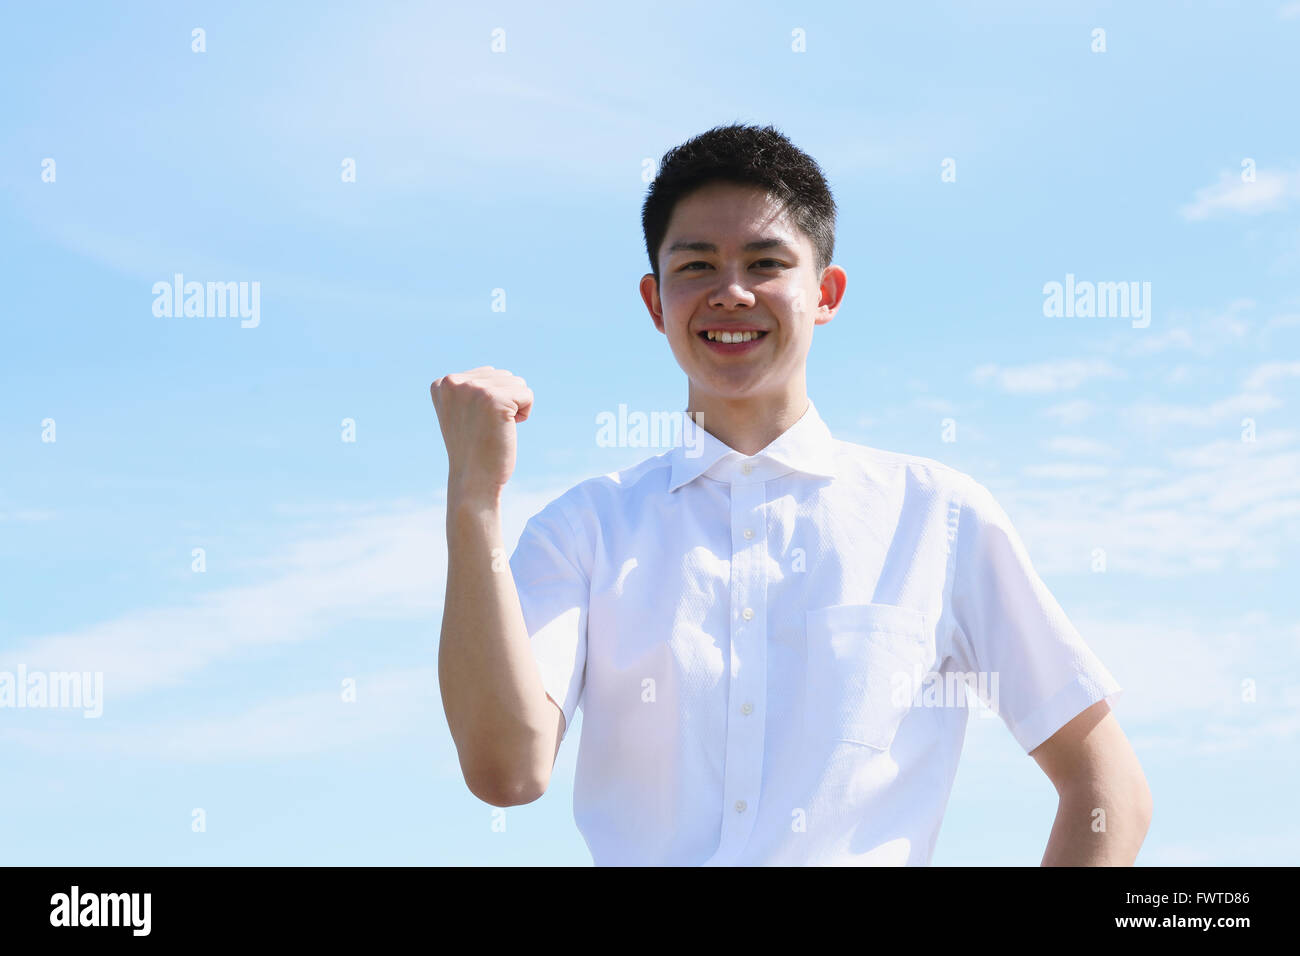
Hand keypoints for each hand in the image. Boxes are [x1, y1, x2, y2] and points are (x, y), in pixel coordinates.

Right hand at [429, 366, 533, 500]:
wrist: (473, 481)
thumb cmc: (473, 450)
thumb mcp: (462, 413)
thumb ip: (470, 390)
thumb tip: (494, 373)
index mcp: (442, 384)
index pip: (487, 375)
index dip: (491, 402)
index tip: (475, 424)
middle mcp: (453, 382)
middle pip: (503, 376)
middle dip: (505, 402)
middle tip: (487, 429)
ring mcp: (473, 389)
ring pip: (517, 383)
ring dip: (515, 408)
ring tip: (495, 429)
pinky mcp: (495, 399)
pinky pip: (527, 395)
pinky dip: (525, 414)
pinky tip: (507, 430)